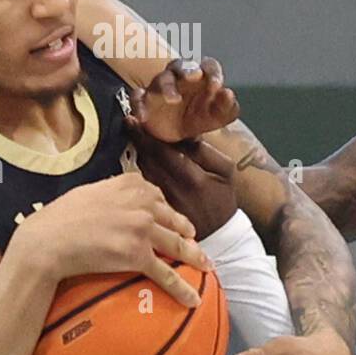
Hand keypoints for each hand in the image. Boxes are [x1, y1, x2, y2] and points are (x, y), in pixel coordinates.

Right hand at [14, 173, 212, 306]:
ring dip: (195, 258)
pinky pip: (166, 274)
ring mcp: (143, 229)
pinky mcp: (138, 255)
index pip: (159, 197)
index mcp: (131, 184)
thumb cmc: (62, 216)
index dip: (168, 212)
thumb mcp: (91, 191)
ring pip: (177, 245)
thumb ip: (114, 192)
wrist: (49, 239)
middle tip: (195, 242)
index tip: (173, 220)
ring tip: (205, 267)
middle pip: (174, 220)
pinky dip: (183, 288)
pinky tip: (193, 298)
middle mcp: (143, 204)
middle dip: (187, 233)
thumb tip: (120, 200)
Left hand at [128, 125, 237, 240]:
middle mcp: (172, 190)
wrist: (220, 235)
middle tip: (131, 122)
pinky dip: (142, 169)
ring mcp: (160, 201)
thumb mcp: (224, 170)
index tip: (133, 118)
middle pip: (147, 159)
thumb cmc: (222, 198)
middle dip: (138, 139)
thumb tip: (184, 131)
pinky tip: (146, 161)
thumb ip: (204, 150)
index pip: (161, 151)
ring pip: (142, 170)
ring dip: (139, 153)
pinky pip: (143, 184)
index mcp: (192, 178)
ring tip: (138, 138)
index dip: (144, 134)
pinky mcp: (154, 209)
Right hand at [130, 57, 239, 143]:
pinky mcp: (144, 101)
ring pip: (161, 79)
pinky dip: (139, 105)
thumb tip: (229, 93)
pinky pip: (138, 98)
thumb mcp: (218, 117)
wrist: (176, 137)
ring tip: (174, 99)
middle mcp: (180, 78)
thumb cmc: (199, 118)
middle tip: (194, 76)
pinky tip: (143, 117)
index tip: (217, 85)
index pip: (208, 66)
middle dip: (188, 69)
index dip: (213, 72)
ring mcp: (160, 88)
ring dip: (167, 87)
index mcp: (201, 78)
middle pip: (182, 65)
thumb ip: (227, 107)